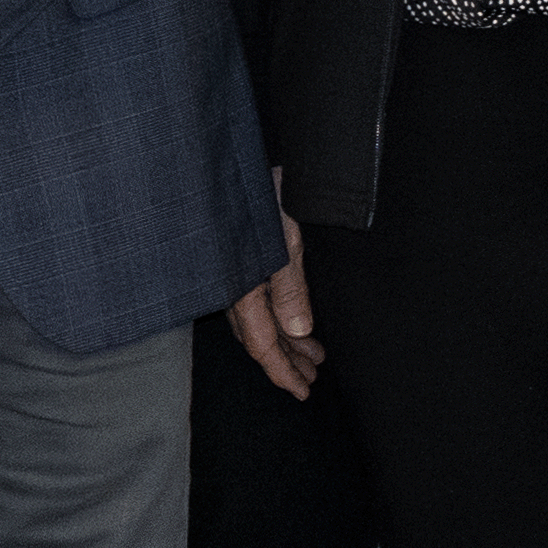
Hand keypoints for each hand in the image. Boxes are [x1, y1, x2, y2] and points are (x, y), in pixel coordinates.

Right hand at [227, 183, 321, 398]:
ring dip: (288, 341)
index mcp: (240, 286)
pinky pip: (259, 302)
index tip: (303, 392)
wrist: (238, 156)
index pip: (261, 344)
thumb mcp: (284, 238)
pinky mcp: (241, 261)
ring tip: (314, 356)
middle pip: (260, 338)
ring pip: (261, 321)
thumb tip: (298, 330)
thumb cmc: (265, 193)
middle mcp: (233, 286)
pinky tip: (296, 324)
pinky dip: (280, 317)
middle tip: (312, 380)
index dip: (282, 372)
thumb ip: (289, 286)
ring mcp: (236, 275)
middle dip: (287, 361)